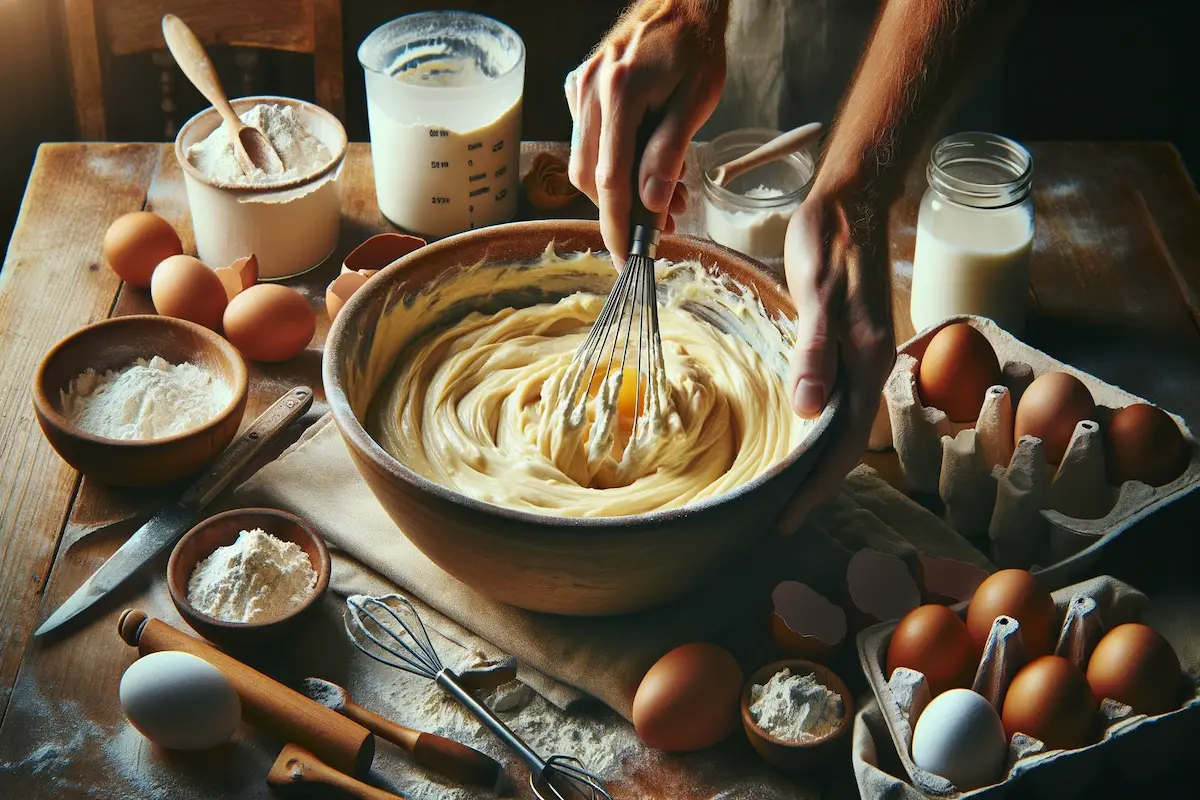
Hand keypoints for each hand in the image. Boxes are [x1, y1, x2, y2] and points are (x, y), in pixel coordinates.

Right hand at [565, 0, 727, 259]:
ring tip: (666, 192)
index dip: (617, 226)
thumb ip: (669, 153)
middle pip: (590, 178)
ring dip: (621, 187)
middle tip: (665, 220)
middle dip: (623, 209)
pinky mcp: (579, 87)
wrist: (680, 0)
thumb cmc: (695, 47)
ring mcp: (580, 88)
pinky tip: (645, 162)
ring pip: (586, 162)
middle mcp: (590, 92)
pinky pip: (588, 140)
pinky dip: (613, 161)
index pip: (609, 181)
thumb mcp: (695, 102)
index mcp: (620, 94)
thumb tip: (651, 205)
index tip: (626, 260)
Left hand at [776, 191, 895, 533]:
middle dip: (815, 484)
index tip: (785, 519)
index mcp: (867, 363)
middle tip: (777, 516)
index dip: (816, 486)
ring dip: (816, 459)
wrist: (852, 202)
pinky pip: (838, 400)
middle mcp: (871, 366)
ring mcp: (863, 356)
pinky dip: (817, 427)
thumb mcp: (816, 295)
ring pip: (843, 424)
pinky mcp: (851, 343)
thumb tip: (810, 412)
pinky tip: (796, 431)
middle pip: (846, 443)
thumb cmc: (830, 243)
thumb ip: (815, 353)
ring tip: (784, 486)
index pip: (844, 444)